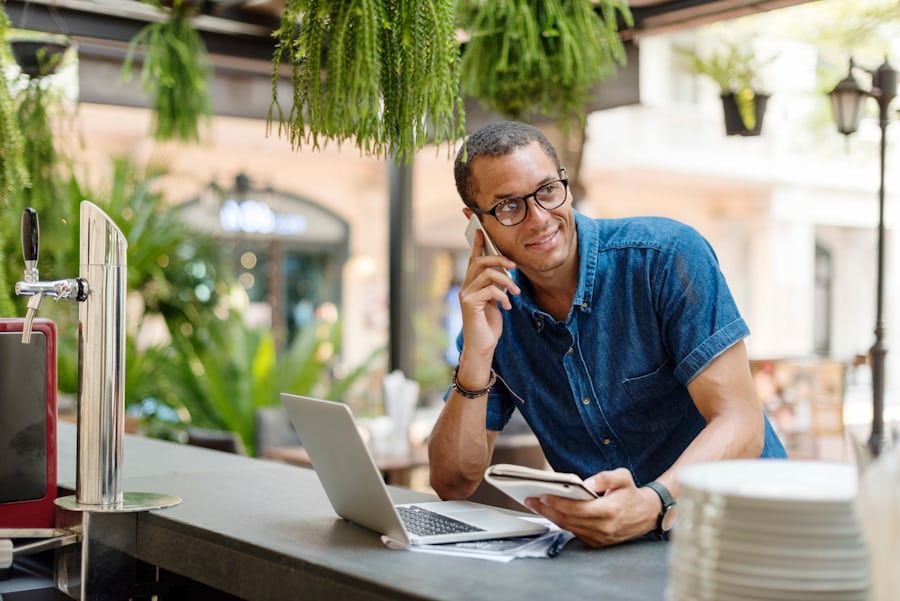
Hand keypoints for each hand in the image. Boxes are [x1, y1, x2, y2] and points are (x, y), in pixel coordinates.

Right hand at [459, 229, 519, 358]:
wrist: (483, 346)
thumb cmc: (489, 324)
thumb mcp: (495, 301)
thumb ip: (496, 286)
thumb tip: (505, 271)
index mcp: (472, 284)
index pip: (473, 260)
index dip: (477, 244)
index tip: (480, 230)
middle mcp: (466, 287)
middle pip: (480, 261)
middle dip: (499, 260)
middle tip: (514, 267)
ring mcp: (466, 294)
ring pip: (487, 273)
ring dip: (506, 281)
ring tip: (515, 293)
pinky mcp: (469, 303)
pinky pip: (490, 289)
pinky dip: (503, 296)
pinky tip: (507, 306)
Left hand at [524, 468, 660, 547]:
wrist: (647, 513)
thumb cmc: (632, 493)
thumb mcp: (623, 477)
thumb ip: (605, 477)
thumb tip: (587, 483)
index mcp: (608, 511)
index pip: (576, 508)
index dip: (558, 502)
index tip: (543, 495)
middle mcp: (603, 528)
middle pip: (568, 520)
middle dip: (547, 510)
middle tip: (531, 500)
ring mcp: (600, 538)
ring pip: (569, 528)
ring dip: (551, 517)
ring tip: (537, 505)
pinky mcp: (598, 543)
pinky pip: (575, 533)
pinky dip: (563, 523)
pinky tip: (552, 513)